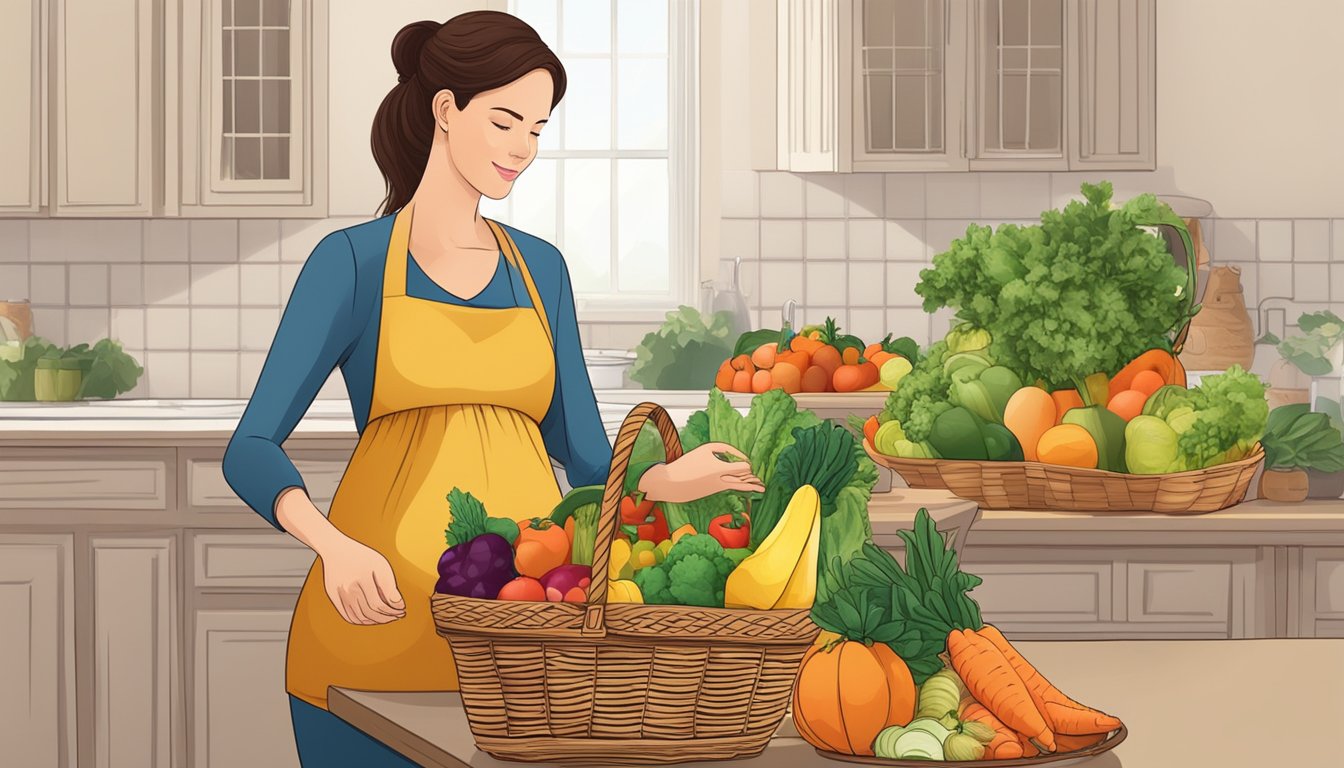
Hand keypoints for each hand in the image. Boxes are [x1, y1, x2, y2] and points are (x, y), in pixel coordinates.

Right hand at [318, 534, 406, 624]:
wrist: (336, 549)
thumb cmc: (362, 556)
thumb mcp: (381, 565)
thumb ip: (389, 586)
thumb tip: (398, 605)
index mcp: (362, 579)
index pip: (379, 604)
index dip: (393, 611)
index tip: (402, 610)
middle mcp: (348, 588)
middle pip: (370, 613)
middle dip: (387, 617)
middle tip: (398, 616)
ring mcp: (339, 595)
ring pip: (360, 618)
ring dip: (376, 621)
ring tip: (387, 618)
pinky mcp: (333, 598)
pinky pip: (349, 617)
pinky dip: (362, 621)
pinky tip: (372, 618)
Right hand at [639, 442, 764, 502]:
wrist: (671, 483)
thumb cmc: (687, 464)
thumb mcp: (705, 449)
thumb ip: (724, 448)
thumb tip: (737, 454)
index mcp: (720, 468)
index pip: (743, 468)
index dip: (747, 465)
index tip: (747, 463)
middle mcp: (721, 480)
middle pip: (743, 480)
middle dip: (752, 479)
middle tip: (761, 482)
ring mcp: (717, 488)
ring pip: (739, 487)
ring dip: (750, 487)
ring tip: (762, 489)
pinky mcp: (713, 492)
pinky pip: (730, 488)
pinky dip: (739, 487)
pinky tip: (746, 488)